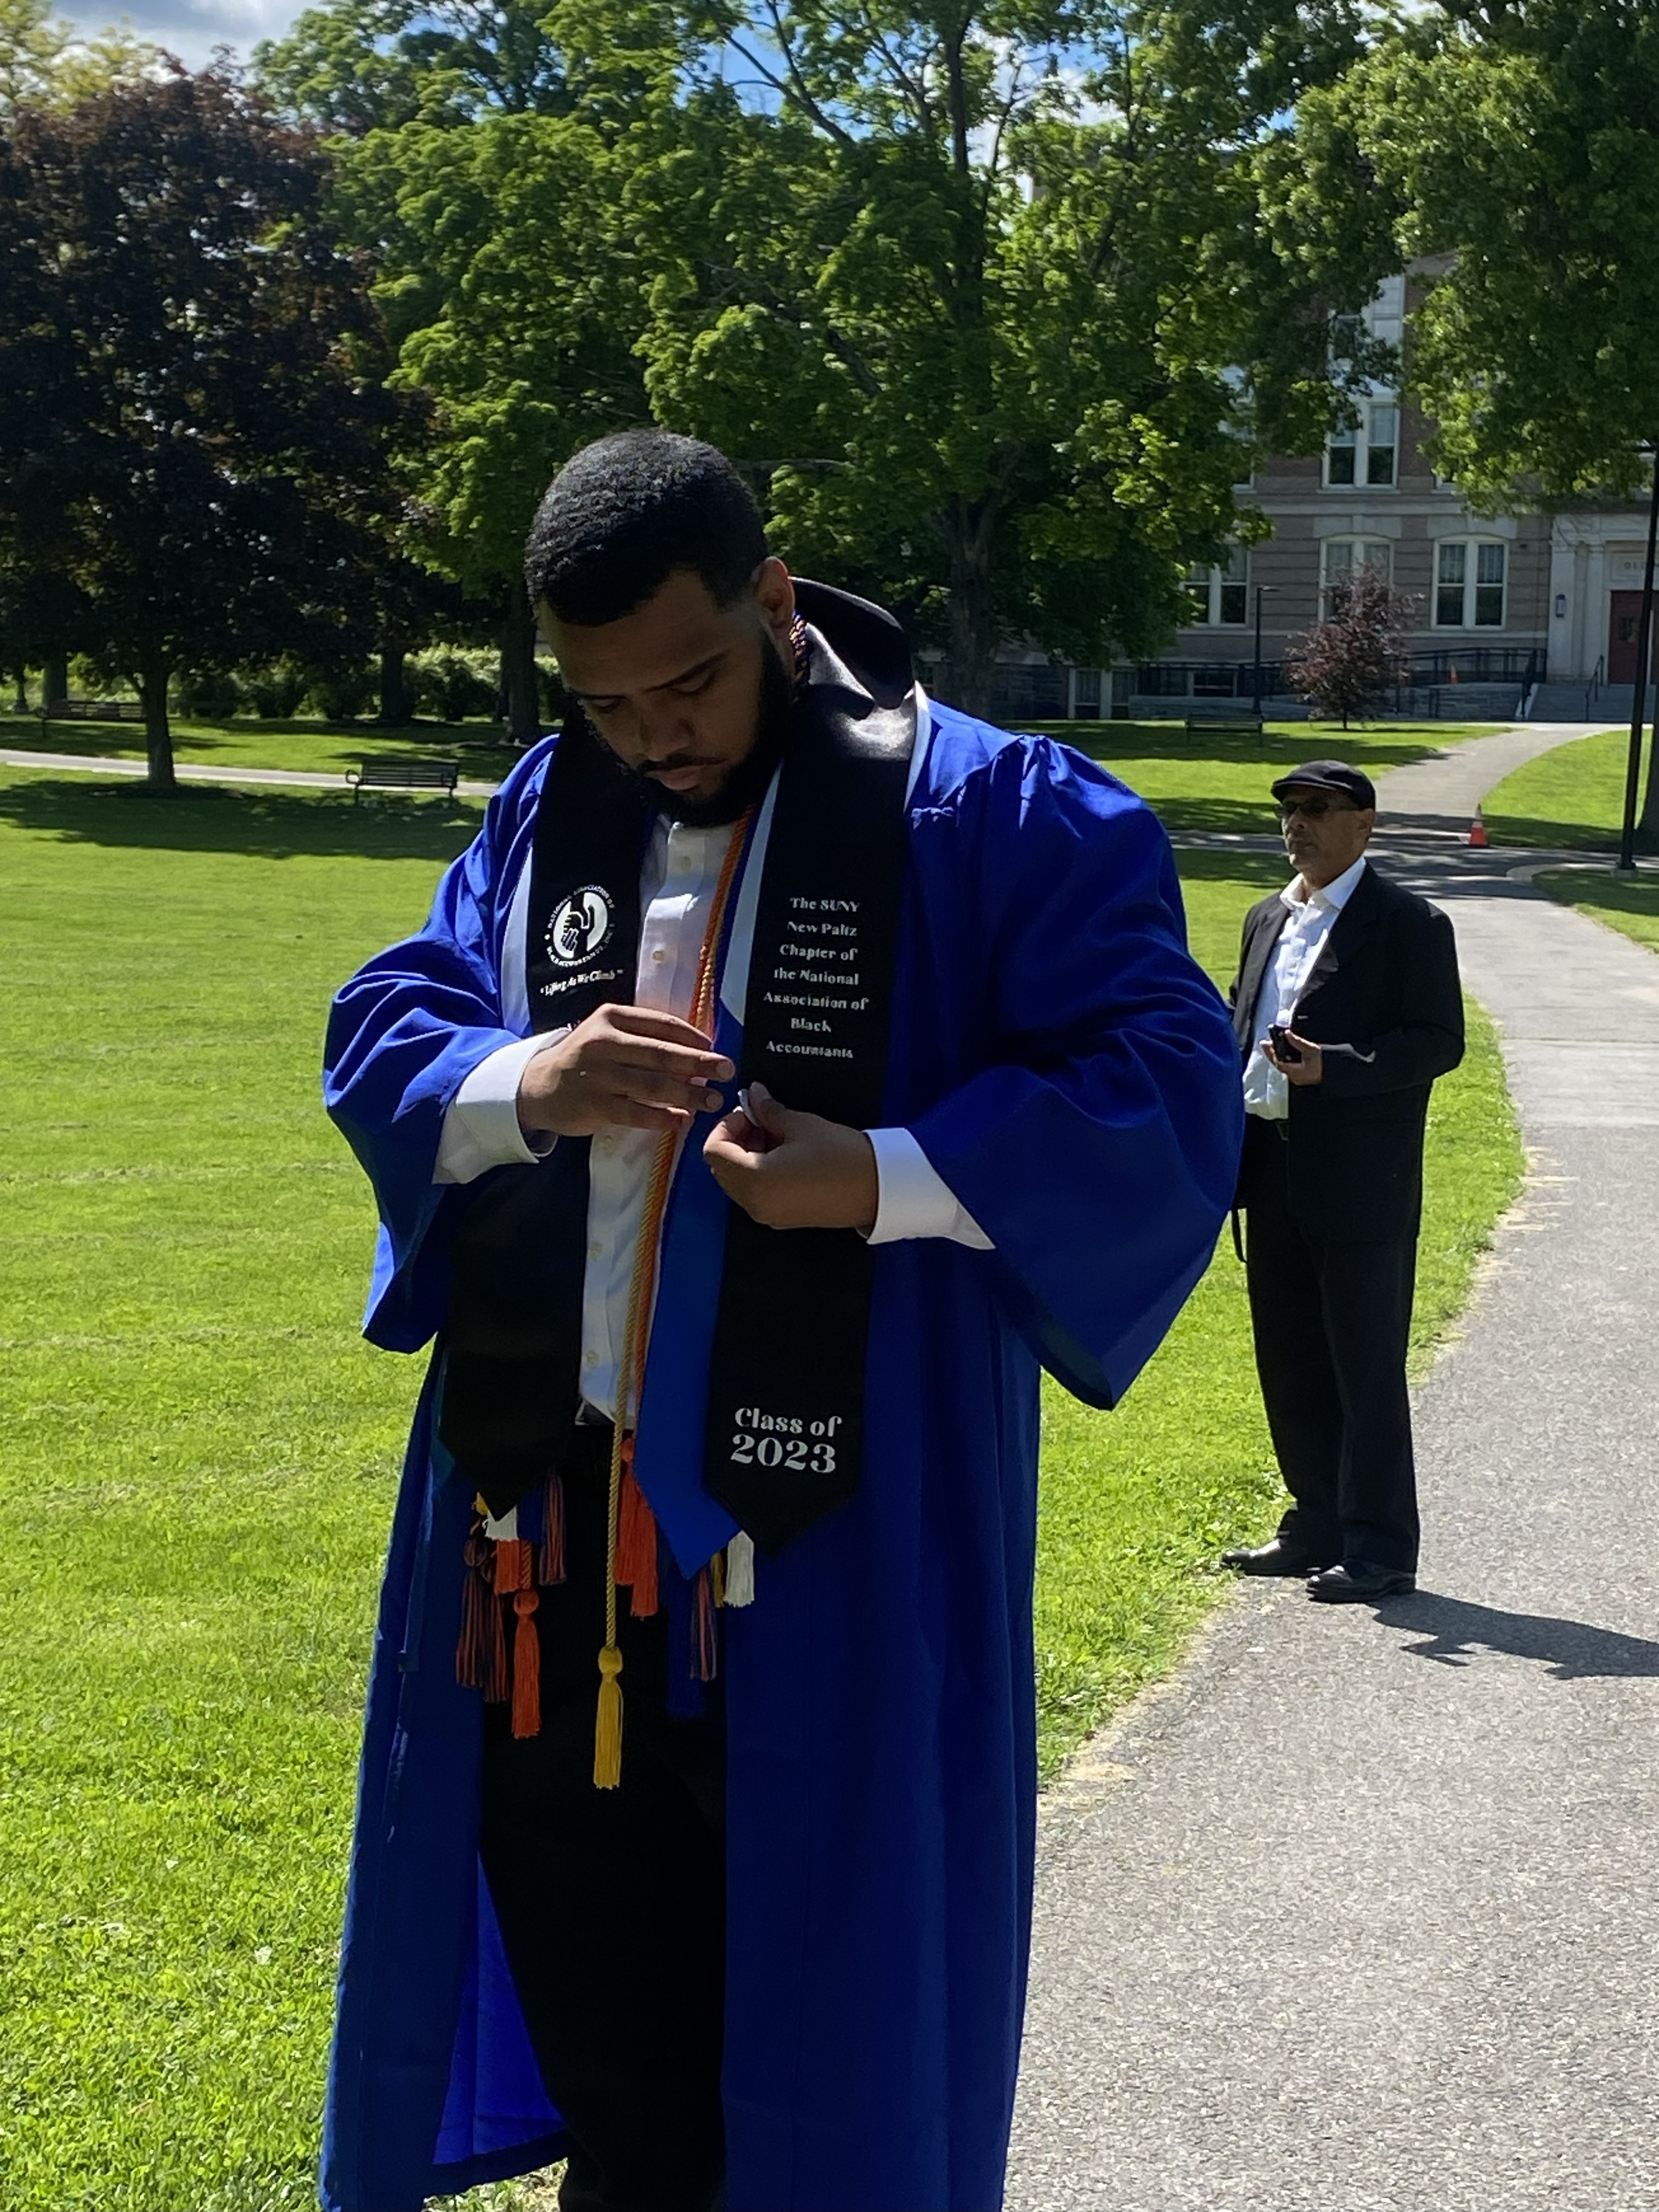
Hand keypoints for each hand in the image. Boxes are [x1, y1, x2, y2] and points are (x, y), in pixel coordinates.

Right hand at [517, 1004, 734, 1137]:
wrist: (539, 1086)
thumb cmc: (585, 1059)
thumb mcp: (607, 1034)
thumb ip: (643, 1037)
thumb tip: (695, 1049)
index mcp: (612, 1017)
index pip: (661, 1024)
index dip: (692, 1037)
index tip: (714, 1048)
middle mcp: (604, 1042)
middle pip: (661, 1053)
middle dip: (699, 1064)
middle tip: (727, 1070)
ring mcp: (598, 1075)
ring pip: (652, 1084)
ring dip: (688, 1094)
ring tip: (712, 1100)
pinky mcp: (595, 1105)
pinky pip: (636, 1113)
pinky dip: (663, 1118)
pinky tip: (683, 1121)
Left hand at [702, 1081, 878, 1231]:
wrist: (879, 1188)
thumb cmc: (842, 1156)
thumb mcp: (801, 1125)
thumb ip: (769, 1111)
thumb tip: (754, 1094)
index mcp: (754, 1180)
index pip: (714, 1151)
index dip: (726, 1126)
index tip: (749, 1112)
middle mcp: (754, 1203)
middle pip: (722, 1167)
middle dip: (735, 1140)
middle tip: (761, 1119)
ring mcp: (768, 1214)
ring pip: (738, 1180)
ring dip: (747, 1154)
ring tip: (775, 1134)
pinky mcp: (782, 1218)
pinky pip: (756, 1192)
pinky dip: (759, 1170)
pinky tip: (784, 1153)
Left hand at [1266, 1030, 1323, 1085]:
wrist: (1337, 1071)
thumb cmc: (1327, 1063)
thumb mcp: (1311, 1049)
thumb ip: (1297, 1042)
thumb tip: (1287, 1034)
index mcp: (1295, 1072)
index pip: (1277, 1061)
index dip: (1270, 1052)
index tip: (1265, 1043)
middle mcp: (1295, 1077)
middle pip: (1279, 1064)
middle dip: (1272, 1053)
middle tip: (1267, 1043)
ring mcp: (1299, 1078)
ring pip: (1284, 1066)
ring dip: (1279, 1056)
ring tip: (1274, 1046)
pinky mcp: (1303, 1077)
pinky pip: (1290, 1068)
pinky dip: (1286, 1060)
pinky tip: (1286, 1053)